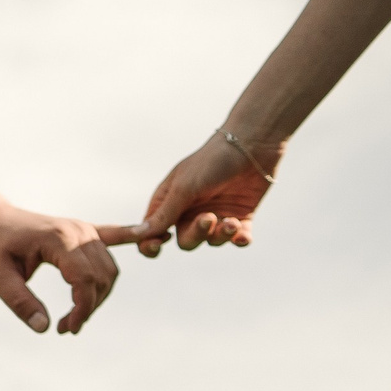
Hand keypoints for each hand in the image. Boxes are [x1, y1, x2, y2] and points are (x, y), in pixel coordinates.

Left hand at [0, 204, 121, 334]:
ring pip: (109, 269)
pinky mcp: (85, 231)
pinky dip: (134, 239)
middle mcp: (78, 231)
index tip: (66, 330)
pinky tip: (159, 237)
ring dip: (99, 295)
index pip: (85, 280)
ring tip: (73, 316)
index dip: (82, 309)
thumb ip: (20, 302)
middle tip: (64, 328)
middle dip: (89, 307)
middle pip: (102, 277)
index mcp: (58, 240)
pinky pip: (116, 236)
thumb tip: (44, 328)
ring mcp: (84, 229)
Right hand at [105, 133, 279, 257]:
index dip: (150, 244)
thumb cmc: (212, 161)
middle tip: (209, 219)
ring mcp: (216, 216)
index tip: (157, 245)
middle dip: (196, 234)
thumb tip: (137, 235)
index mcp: (170, 204)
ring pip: (212, 241)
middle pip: (186, 241)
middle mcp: (191, 213)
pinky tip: (243, 237)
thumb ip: (163, 214)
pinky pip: (237, 238)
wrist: (252, 144)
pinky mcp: (240, 216)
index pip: (152, 233)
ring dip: (221, 235)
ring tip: (232, 223)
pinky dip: (240, 240)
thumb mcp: (184, 188)